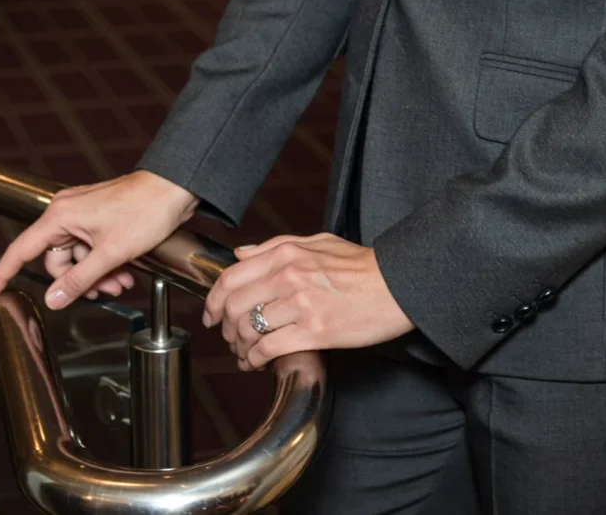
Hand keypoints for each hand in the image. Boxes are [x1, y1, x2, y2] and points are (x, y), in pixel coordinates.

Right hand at [0, 170, 197, 309]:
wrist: (176, 188)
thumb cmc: (146, 208)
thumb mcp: (111, 253)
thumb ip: (79, 280)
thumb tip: (53, 299)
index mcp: (60, 216)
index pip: (21, 250)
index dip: (3, 273)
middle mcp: (67, 212)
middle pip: (56, 260)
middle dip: (78, 281)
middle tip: (105, 290)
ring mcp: (84, 214)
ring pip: (78, 257)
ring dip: (96, 274)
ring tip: (121, 281)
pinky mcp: (101, 217)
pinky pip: (92, 248)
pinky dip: (105, 262)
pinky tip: (124, 271)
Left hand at [202, 232, 413, 369]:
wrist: (395, 287)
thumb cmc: (360, 266)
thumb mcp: (317, 243)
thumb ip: (275, 246)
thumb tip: (241, 254)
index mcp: (286, 253)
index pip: (231, 277)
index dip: (213, 300)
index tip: (211, 314)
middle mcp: (288, 276)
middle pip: (233, 306)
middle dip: (224, 327)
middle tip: (228, 337)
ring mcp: (300, 304)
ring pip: (248, 329)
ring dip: (239, 347)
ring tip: (244, 353)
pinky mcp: (313, 332)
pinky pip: (268, 349)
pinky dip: (255, 360)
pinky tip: (257, 363)